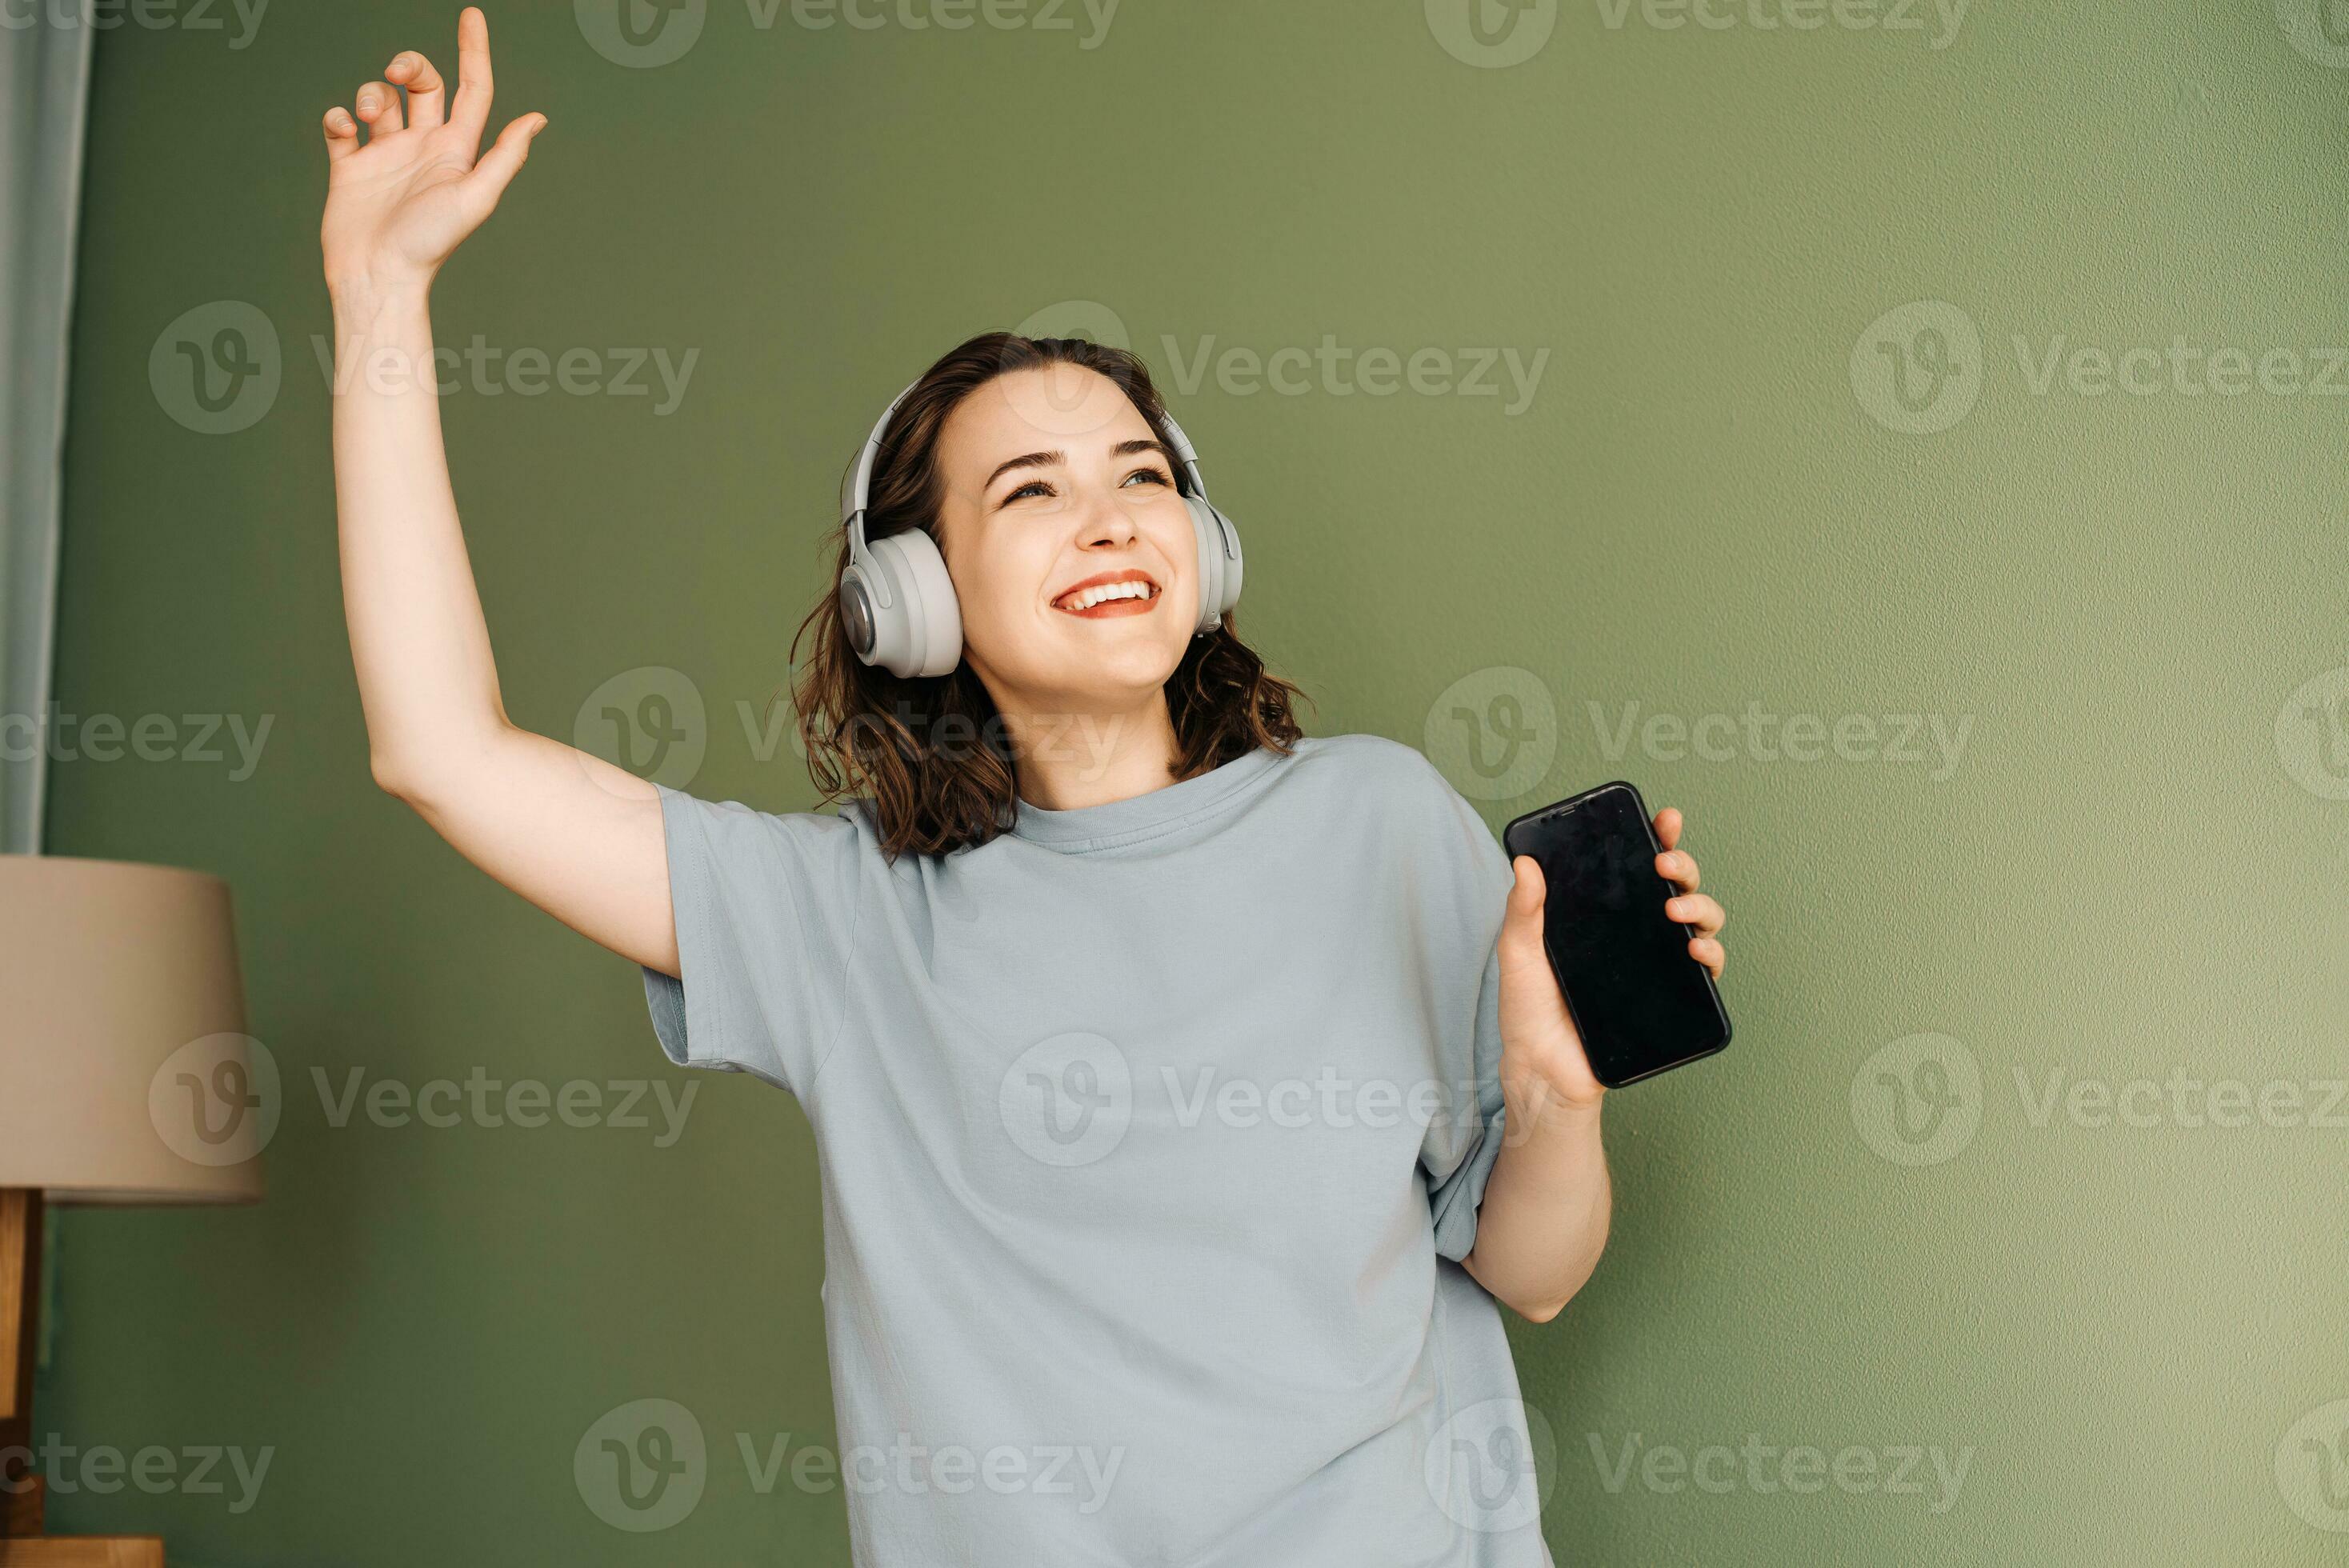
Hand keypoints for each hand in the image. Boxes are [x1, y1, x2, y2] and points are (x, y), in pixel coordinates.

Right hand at [319, 8, 544, 293]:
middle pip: (422, 84)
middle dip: (410, 64)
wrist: (378, 275)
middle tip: (397, 71)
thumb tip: (539, 119)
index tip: (473, 15)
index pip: (472, 91)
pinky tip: (343, 128)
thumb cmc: (428, 244)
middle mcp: (423, 148)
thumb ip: (505, 157)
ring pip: (380, 99)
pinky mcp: (350, 167)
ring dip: (371, 93)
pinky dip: (337, 116)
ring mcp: (386, 156)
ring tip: (367, 116)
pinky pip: (340, 125)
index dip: (474, 52)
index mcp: (456, 151)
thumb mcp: (475, 196)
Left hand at [1495, 805, 1728, 1114]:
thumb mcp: (1518, 952)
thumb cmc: (1528, 1010)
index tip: (1665, 819)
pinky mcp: (1669, 998)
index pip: (1634, 868)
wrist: (1542, 1068)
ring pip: (1700, 922)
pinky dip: (1712, 954)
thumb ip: (1522, 910)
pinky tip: (1696, 949)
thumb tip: (1525, 863)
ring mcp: (1654, 964)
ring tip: (1675, 909)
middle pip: (1676, 887)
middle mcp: (1634, 934)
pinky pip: (1705, 971)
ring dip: (1701, 906)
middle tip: (1664, 866)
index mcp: (1601, 914)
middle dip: (1682, 866)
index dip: (1658, 839)